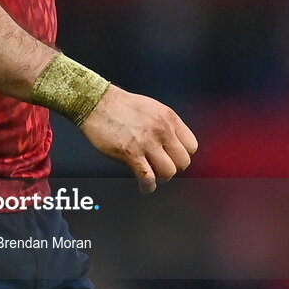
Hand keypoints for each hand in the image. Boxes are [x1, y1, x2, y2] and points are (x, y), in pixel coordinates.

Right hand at [79, 85, 197, 191]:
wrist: (96, 102)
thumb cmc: (120, 105)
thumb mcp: (152, 108)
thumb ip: (164, 125)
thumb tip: (172, 145)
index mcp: (169, 118)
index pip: (192, 146)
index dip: (182, 155)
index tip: (172, 157)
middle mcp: (162, 130)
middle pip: (183, 162)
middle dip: (173, 168)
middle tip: (160, 167)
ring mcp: (147, 142)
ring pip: (168, 172)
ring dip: (160, 178)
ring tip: (151, 175)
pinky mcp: (131, 153)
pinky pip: (148, 178)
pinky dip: (148, 186)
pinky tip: (144, 186)